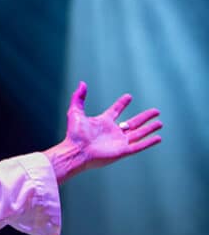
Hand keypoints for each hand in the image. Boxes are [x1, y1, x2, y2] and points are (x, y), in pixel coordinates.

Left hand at [46, 81, 162, 183]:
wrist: (76, 151)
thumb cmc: (74, 134)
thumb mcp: (75, 112)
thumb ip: (78, 98)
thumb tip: (82, 83)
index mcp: (103, 122)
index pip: (115, 111)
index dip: (122, 104)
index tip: (128, 97)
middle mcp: (113, 132)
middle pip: (133, 123)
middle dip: (145, 117)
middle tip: (156, 111)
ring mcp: (119, 142)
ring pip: (139, 133)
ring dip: (150, 128)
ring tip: (160, 123)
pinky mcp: (123, 151)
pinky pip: (139, 145)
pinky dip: (149, 142)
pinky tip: (158, 137)